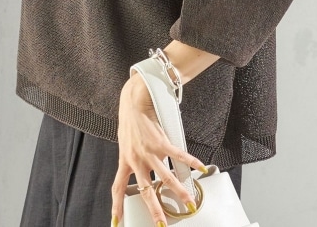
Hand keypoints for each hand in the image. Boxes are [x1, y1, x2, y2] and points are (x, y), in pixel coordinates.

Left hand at [111, 73, 206, 225]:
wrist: (134, 102)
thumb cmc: (130, 121)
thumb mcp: (125, 144)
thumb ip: (131, 159)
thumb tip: (138, 170)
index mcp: (125, 160)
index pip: (118, 188)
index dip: (117, 206)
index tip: (116, 221)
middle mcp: (136, 159)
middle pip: (146, 190)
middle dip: (155, 209)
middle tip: (161, 223)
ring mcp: (149, 152)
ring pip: (166, 177)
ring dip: (179, 191)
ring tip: (188, 202)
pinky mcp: (161, 142)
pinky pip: (178, 156)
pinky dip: (191, 162)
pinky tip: (200, 168)